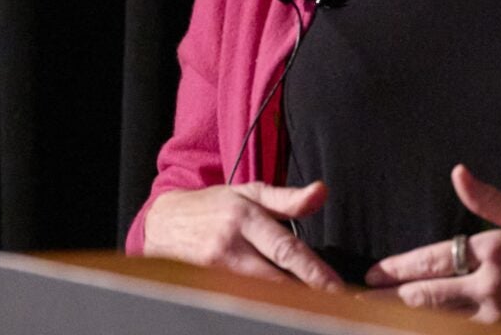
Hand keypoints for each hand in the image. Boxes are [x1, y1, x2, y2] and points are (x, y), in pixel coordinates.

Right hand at [143, 181, 342, 290]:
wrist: (164, 222)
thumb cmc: (214, 206)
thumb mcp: (251, 192)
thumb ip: (288, 198)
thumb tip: (322, 192)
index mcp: (245, 219)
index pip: (286, 250)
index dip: (313, 271)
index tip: (336, 288)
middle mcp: (229, 248)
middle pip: (274, 281)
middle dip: (305, 295)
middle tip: (334, 305)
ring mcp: (213, 273)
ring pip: (258, 296)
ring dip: (286, 304)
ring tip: (312, 309)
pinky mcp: (204, 289)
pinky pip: (240, 301)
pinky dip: (262, 306)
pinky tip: (280, 310)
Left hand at [363, 164, 500, 332]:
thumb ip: (489, 199)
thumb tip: (459, 174)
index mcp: (495, 252)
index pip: (433, 260)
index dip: (399, 267)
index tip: (375, 272)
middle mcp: (490, 289)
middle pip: (425, 297)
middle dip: (392, 298)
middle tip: (365, 299)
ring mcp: (496, 322)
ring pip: (437, 323)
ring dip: (408, 319)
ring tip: (381, 318)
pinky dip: (438, 331)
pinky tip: (421, 327)